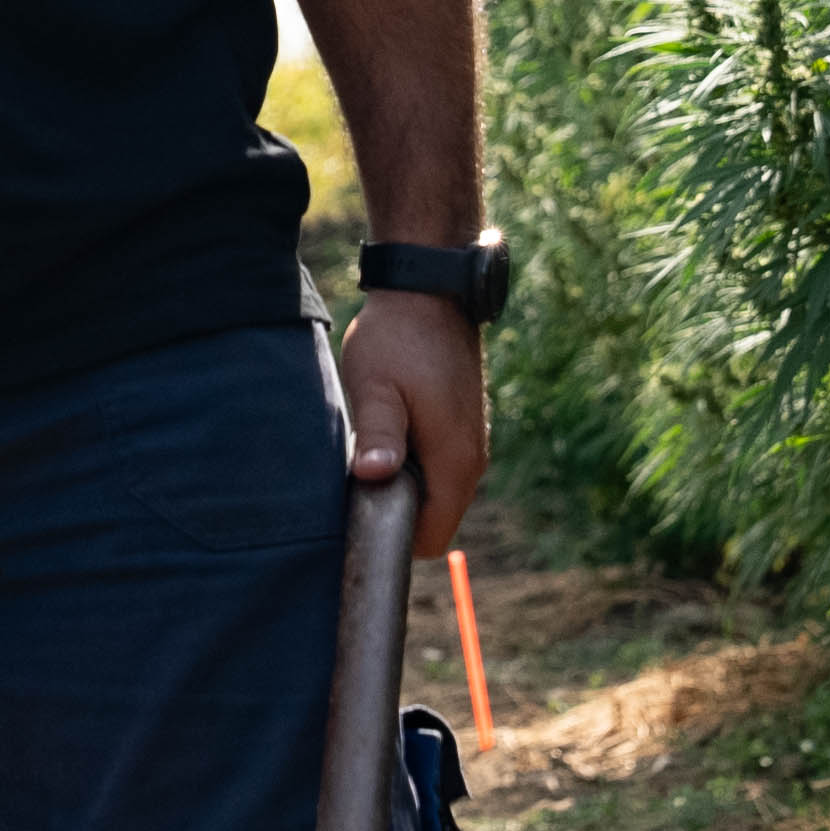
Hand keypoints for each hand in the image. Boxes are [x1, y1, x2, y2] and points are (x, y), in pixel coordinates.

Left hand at [339, 288, 486, 556]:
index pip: (432, 538)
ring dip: (403, 485)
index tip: (361, 514)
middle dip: (397, 511)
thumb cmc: (398, 338)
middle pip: (434, 519)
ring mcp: (471, 444)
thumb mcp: (376, 386)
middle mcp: (472, 460)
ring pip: (436, 494)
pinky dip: (413, 465)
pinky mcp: (463, 428)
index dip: (396, 536)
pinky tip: (386, 435)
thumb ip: (379, 433)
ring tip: (369, 451)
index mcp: (455, 460)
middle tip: (357, 478)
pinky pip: (438, 470)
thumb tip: (374, 476)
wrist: (429, 292)